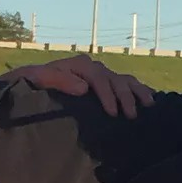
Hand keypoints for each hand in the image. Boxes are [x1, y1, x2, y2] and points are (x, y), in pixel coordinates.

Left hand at [0, 55, 155, 117]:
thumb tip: (83, 88)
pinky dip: (138, 90)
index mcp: (78, 66)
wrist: (31, 81)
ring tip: (149, 105)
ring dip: (137, 91)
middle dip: (125, 97)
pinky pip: (126, 83)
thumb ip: (58, 81)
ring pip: (124, 79)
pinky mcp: (104, 83)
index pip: (98, 78)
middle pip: (114, 79)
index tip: (112, 113)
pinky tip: (151, 99)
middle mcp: (92, 67)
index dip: (107, 94)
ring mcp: (100, 74)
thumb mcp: (39, 79)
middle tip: (131, 116)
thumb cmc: (33, 83)